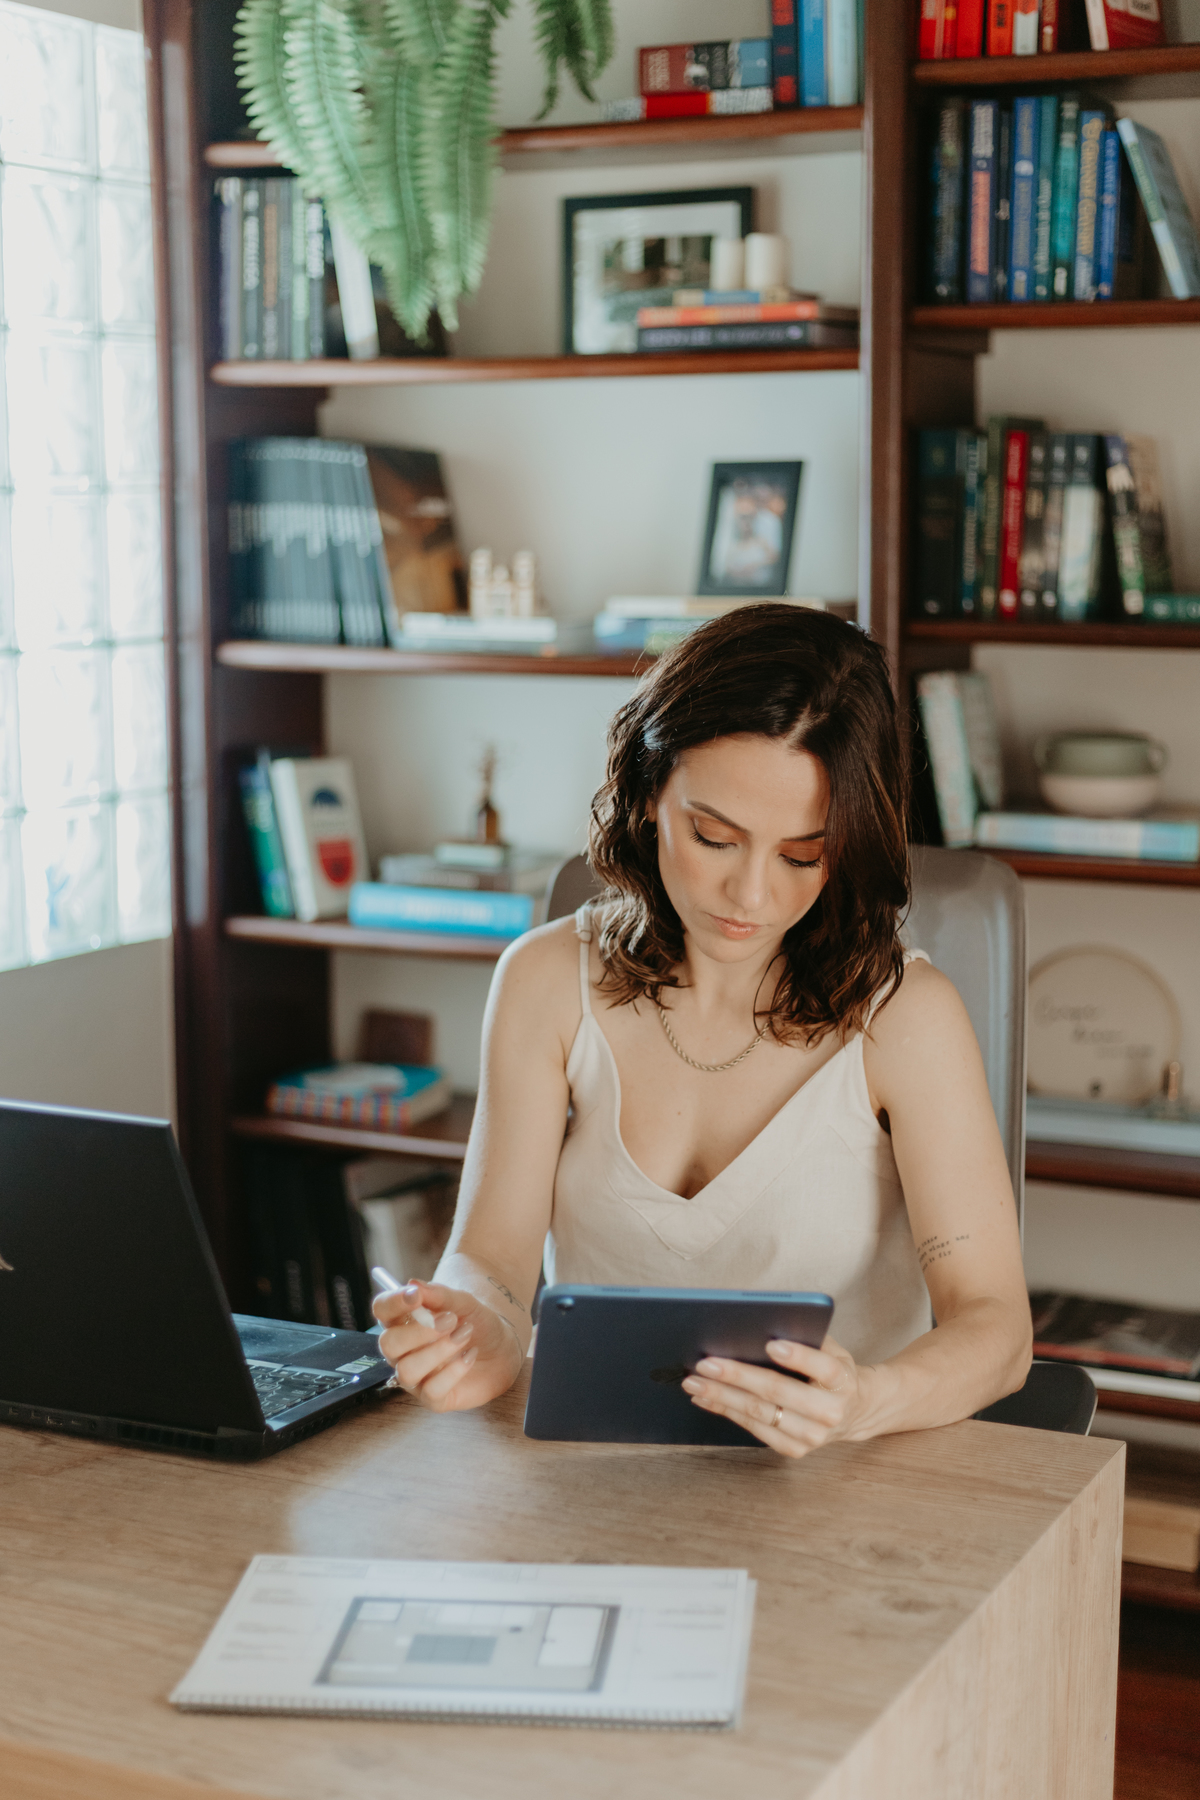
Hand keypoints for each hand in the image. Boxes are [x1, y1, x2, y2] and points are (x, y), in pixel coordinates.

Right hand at [372, 1280, 522, 1412]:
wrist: (503, 1350)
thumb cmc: (476, 1323)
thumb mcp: (464, 1302)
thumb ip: (439, 1294)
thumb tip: (413, 1284)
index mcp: (404, 1321)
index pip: (382, 1310)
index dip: (393, 1302)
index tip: (416, 1296)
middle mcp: (403, 1351)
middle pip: (388, 1344)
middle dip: (419, 1332)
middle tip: (451, 1320)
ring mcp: (416, 1377)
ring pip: (407, 1370)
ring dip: (438, 1351)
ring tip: (465, 1336)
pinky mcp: (432, 1399)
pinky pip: (431, 1390)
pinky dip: (454, 1371)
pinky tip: (470, 1356)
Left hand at [681, 1334, 866, 1459]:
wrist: (855, 1411)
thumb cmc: (833, 1372)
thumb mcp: (832, 1349)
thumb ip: (807, 1337)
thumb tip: (763, 1324)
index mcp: (843, 1379)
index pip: (823, 1366)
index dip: (797, 1356)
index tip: (770, 1344)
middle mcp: (830, 1411)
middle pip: (778, 1392)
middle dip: (738, 1376)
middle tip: (706, 1363)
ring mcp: (812, 1435)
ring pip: (760, 1413)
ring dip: (722, 1396)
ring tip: (695, 1382)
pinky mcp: (795, 1449)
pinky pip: (755, 1429)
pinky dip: (727, 1411)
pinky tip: (707, 1398)